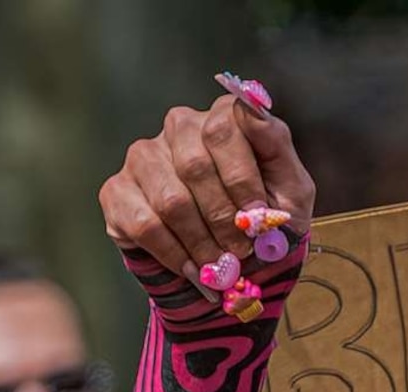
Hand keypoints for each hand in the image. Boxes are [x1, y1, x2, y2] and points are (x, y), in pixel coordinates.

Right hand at [101, 85, 316, 283]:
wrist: (232, 261)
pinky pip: (144, 225)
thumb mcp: (289, 188)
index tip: (256, 215)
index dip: (241, 178)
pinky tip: (194, 268)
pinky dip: (175, 255)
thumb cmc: (264, 219)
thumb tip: (251, 107)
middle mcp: (178, 126)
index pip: (222, 129)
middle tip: (241, 252)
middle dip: (224, 219)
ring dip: (201, 242)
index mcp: (220, 115)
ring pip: (170, 200)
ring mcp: (143, 156)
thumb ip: (277, 145)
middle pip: (194, 167)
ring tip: (220, 266)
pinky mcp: (118, 191)